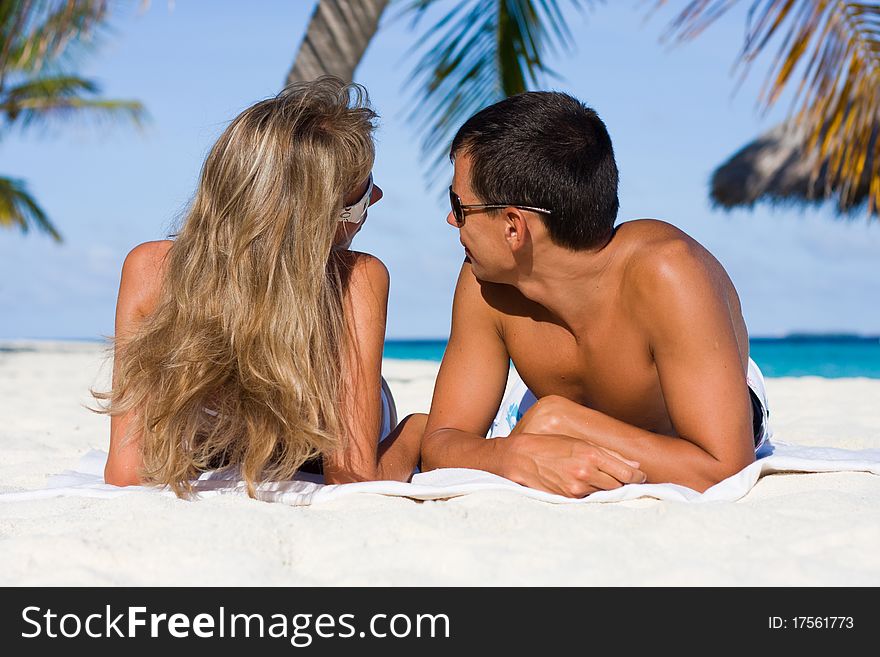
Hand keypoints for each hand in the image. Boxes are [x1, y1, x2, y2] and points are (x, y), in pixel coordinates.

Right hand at [504, 432, 646, 497]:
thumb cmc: (549, 445)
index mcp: (592, 454)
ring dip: (605, 490)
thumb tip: (635, 466)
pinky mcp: (567, 499)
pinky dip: (590, 496)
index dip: (637, 477)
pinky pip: (588, 501)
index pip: (628, 473)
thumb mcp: (580, 442)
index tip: (639, 477)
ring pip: (605, 495)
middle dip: (622, 484)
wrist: (519, 458)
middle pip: (619, 486)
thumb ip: (610, 455)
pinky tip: (582, 487)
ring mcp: (576, 488)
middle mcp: (586, 472)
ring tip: (595, 480)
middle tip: (619, 480)